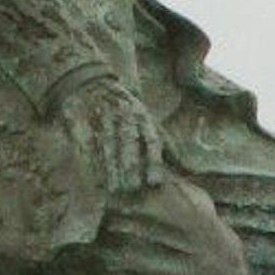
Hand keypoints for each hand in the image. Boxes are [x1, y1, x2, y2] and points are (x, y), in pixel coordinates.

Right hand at [58, 78, 164, 198]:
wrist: (96, 85)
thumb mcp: (151, 124)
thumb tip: (190, 169)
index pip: (151, 140)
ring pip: (109, 145)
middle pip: (128, 143)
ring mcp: (104, 116)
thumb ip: (169, 147)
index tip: (154, 183)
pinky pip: (88, 142)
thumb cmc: (130, 112)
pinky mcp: (84, 120)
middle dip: (129, 165)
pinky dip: (91, 160)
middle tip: (132, 189)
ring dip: (111, 168)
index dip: (153, 161)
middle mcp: (125, 116)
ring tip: (113, 190)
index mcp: (144, 117)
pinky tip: (94, 176)